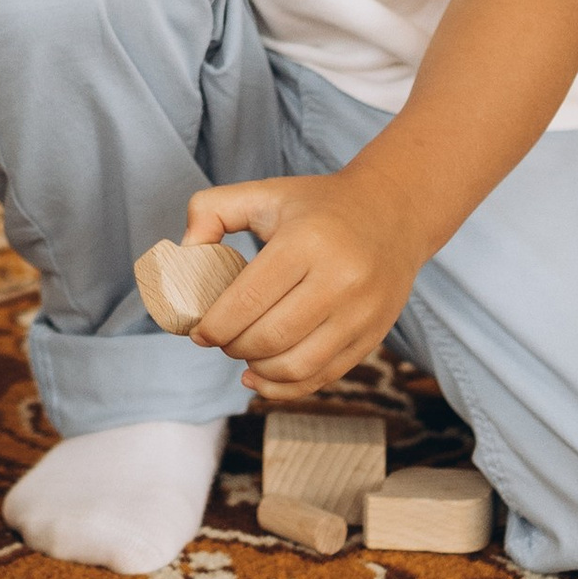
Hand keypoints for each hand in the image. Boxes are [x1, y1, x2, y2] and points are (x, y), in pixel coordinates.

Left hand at [184, 168, 428, 404]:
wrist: (394, 213)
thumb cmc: (317, 206)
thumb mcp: (263, 192)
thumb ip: (210, 212)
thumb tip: (183, 257)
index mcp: (307, 241)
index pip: (248, 300)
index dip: (214, 325)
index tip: (197, 331)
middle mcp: (340, 280)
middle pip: (270, 337)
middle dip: (232, 346)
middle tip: (218, 338)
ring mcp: (361, 313)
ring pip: (297, 365)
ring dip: (257, 367)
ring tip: (241, 351)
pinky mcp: (373, 336)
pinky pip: (323, 377)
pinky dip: (286, 386)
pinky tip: (261, 375)